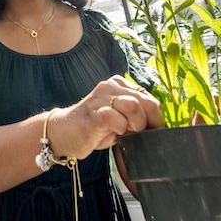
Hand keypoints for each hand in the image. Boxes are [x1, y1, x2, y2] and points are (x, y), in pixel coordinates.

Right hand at [47, 76, 163, 158]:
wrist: (63, 133)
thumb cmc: (93, 129)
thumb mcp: (119, 119)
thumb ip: (135, 115)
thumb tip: (158, 124)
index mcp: (118, 85)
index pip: (149, 98)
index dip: (155, 118)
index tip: (152, 132)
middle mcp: (110, 86)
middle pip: (146, 100)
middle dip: (150, 123)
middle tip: (140, 135)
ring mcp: (100, 98)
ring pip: (134, 105)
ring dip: (137, 124)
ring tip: (128, 133)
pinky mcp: (93, 112)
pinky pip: (115, 118)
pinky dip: (120, 129)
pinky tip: (114, 134)